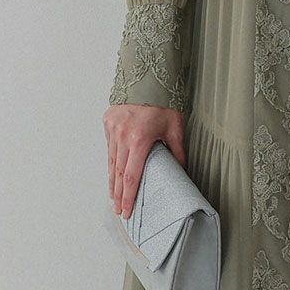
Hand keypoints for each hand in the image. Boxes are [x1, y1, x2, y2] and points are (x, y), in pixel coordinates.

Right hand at [104, 102, 186, 218]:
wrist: (146, 79)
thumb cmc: (162, 102)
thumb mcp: (175, 127)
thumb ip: (177, 151)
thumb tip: (180, 170)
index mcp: (139, 139)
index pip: (131, 176)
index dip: (128, 196)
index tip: (126, 210)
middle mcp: (122, 136)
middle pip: (117, 173)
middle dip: (117, 194)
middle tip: (118, 210)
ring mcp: (113, 129)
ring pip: (111, 162)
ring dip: (111, 181)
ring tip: (113, 197)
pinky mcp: (108, 122)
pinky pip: (109, 147)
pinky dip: (110, 162)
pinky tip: (112, 174)